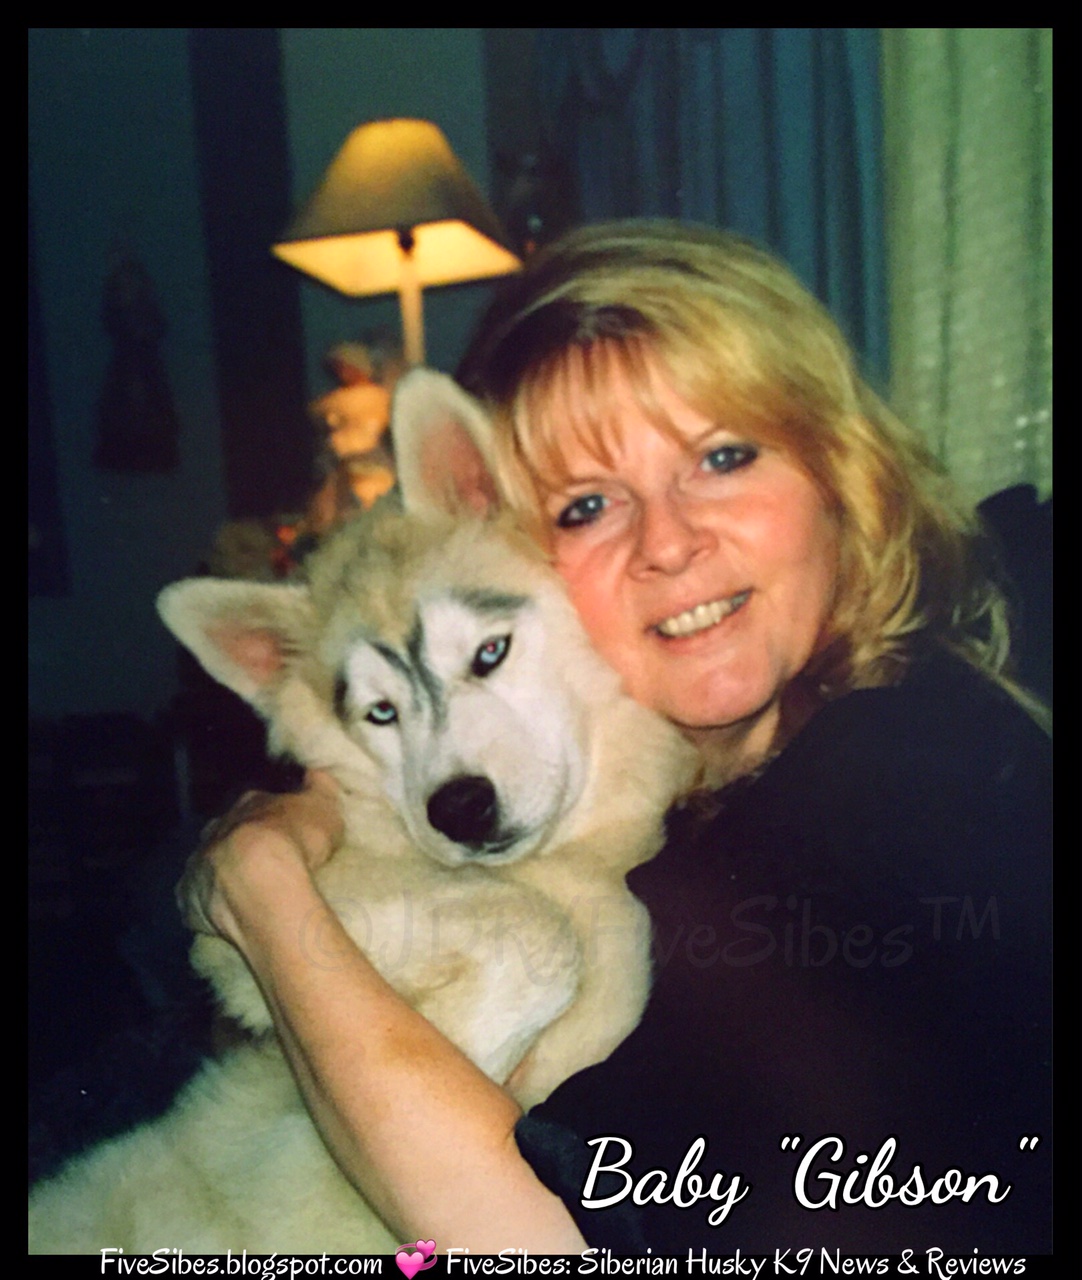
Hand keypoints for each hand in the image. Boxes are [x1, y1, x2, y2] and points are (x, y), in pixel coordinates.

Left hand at [176, 771, 343, 940]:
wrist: (260, 882)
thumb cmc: (296, 840)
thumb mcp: (323, 806)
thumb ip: (320, 788)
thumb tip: (315, 772)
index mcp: (250, 803)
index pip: (258, 803)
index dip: (270, 816)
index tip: (282, 829)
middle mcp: (218, 827)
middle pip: (227, 831)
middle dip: (240, 842)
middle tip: (262, 861)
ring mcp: (199, 860)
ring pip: (208, 862)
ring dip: (221, 872)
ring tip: (244, 891)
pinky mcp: (187, 895)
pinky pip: (194, 898)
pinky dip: (204, 904)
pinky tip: (220, 914)